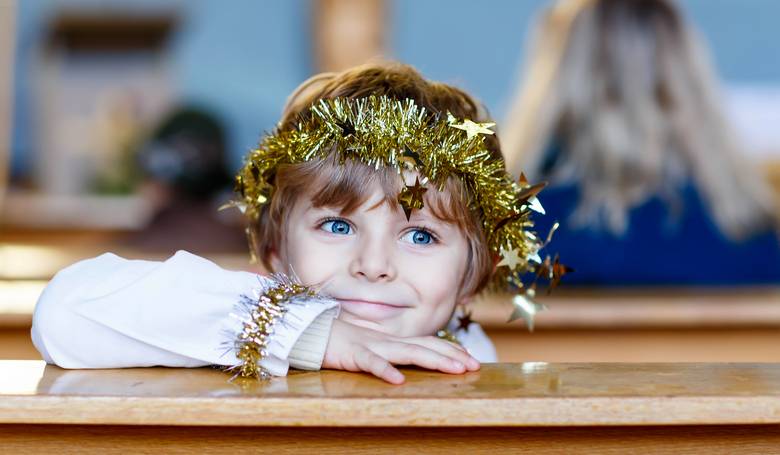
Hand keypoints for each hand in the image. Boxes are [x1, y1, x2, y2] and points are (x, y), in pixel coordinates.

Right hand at [322, 319, 480, 383]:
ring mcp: (370, 346)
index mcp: (391, 341)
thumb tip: (407, 367)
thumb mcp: (369, 349)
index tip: (471, 360)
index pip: (427, 343)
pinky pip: (371, 363)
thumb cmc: (338, 341)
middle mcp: (386, 341)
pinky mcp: (352, 354)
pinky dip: (385, 370)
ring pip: (406, 353)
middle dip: (451, 356)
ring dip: (432, 360)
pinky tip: (398, 380)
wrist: (309, 330)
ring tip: (453, 370)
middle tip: (474, 366)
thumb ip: (388, 355)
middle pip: (425, 347)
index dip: (450, 350)